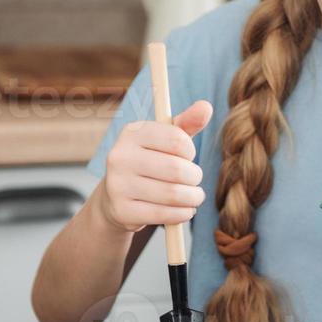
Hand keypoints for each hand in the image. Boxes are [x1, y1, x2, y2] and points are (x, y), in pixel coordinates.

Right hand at [98, 99, 212, 232]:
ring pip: (173, 194)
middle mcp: (120, 156)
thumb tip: (206, 107)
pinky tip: (185, 210)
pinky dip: (183, 214)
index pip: (177, 140)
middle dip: (194, 177)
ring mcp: (118, 184)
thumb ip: (187, 123)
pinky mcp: (122, 210)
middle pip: (177, 169)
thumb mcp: (165, 140)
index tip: (187, 157)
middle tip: (195, 180)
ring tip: (195, 196)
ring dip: (193, 198)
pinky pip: (164, 214)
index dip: (190, 151)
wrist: (115, 198)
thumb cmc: (149, 162)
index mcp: (132, 133)